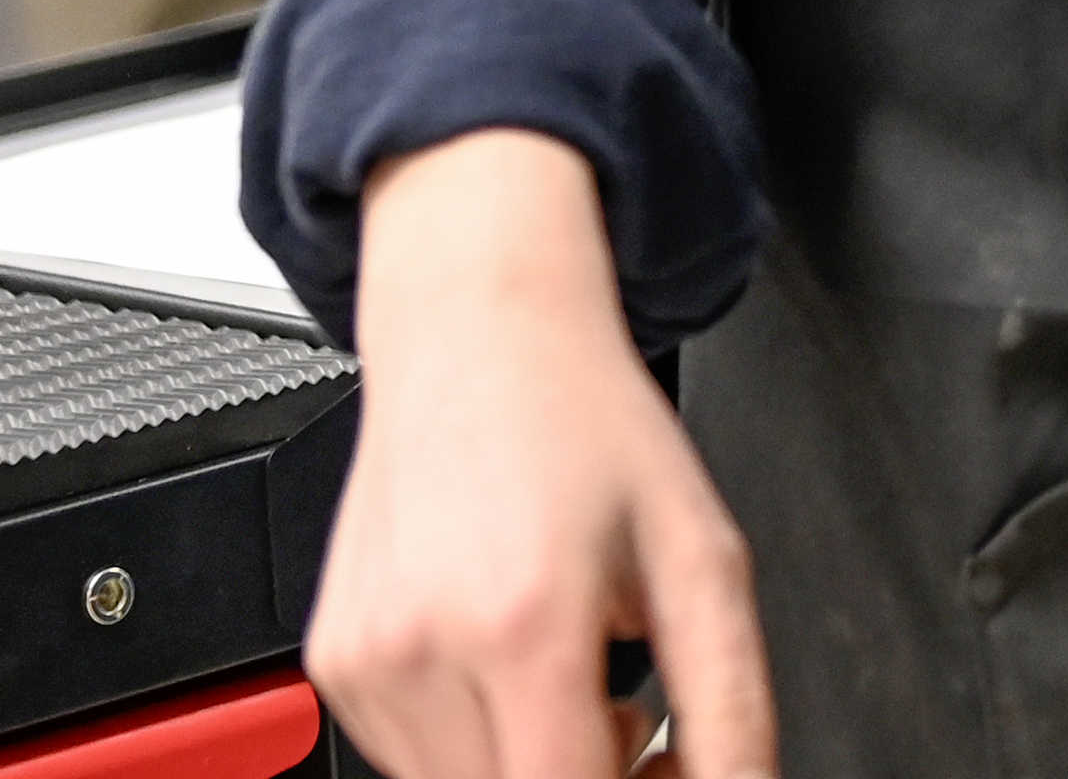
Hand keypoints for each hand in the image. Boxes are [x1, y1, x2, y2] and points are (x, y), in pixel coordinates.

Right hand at [317, 132, 773, 777]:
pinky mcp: (335, 662)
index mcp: (520, 624)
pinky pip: (414, 755)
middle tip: (635, 717)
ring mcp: (366, 661)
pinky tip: (511, 657)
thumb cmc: (585, 424)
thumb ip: (731, 702)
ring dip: (531, 765)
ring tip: (571, 673)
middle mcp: (423, 648)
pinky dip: (475, 738)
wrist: (480, 332)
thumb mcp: (701, 554)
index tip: (666, 767)